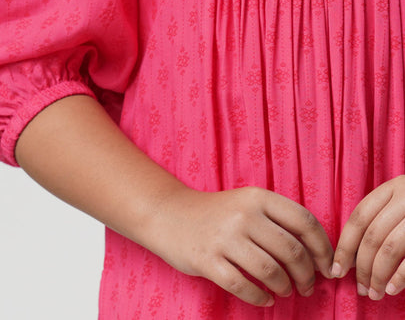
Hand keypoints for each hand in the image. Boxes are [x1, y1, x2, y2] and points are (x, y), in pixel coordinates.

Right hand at [149, 186, 334, 306]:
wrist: (170, 214)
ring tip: (285, 291)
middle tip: (307, 285)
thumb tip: (317, 256)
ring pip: (271, 271)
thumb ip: (278, 220)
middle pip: (291, 250)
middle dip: (306, 275)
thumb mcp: (247, 203)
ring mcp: (224, 238)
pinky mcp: (208, 260)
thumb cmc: (217, 213)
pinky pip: (244, 287)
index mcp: (257, 197)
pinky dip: (261, 299)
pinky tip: (265, 299)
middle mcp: (243, 215)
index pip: (304, 221)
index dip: (322, 248)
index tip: (326, 266)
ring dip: (285, 287)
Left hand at [332, 175, 404, 299]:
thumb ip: (381, 219)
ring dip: (378, 274)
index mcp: (393, 188)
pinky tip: (393, 289)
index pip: (358, 218)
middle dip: (361, 266)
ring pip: (389, 247)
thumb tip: (351, 255)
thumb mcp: (403, 201)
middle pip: (372, 235)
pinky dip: (401, 275)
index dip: (345, 245)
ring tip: (374, 293)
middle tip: (359, 288)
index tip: (336, 268)